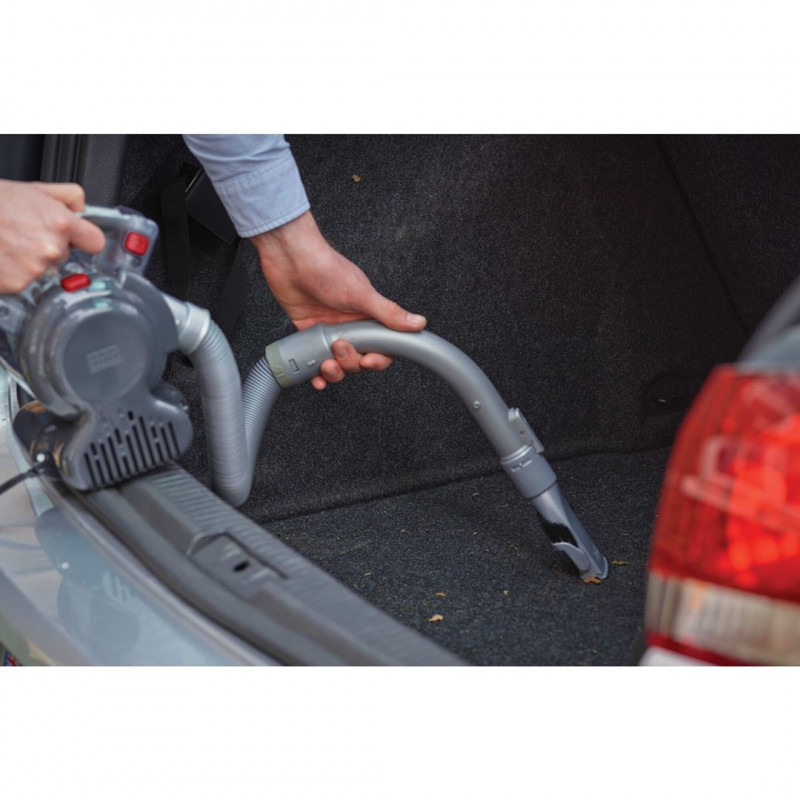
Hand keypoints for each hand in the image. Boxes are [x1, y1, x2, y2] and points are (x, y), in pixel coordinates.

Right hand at [0, 180, 105, 292]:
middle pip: (65, 255)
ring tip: (9, 243)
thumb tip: (82, 207)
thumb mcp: (33, 188)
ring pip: (44, 269)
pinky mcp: (18, 284)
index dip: (86, 239)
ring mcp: (35, 267)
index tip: (80, 239)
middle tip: (25, 234)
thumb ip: (67, 197)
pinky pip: (24, 282)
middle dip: (50, 246)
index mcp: (60, 223)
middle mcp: (51, 247)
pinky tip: (2, 257)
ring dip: (30, 260)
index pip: (95, 241)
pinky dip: (13, 272)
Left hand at [252, 210, 425, 389]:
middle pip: (358, 359)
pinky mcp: (310, 333)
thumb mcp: (361, 294)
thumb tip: (418, 323)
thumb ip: (388, 313)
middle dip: (350, 362)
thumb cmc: (326, 267)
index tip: (368, 360)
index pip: (382, 346)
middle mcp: (350, 325)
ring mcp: (330, 330)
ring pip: (338, 363)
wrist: (290, 257)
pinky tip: (315, 378)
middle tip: (339, 348)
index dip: (378, 358)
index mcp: (368, 316)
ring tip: (326, 365)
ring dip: (334, 372)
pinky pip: (315, 360)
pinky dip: (316, 373)